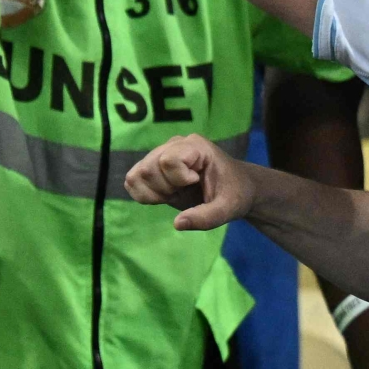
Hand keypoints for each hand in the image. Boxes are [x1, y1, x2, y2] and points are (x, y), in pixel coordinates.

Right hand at [123, 133, 254, 229]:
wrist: (236, 189)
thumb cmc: (235, 195)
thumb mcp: (228, 209)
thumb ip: (205, 218)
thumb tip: (177, 224)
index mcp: (196, 146)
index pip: (168, 160)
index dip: (178, 179)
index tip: (195, 183)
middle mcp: (174, 144)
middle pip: (148, 169)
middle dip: (164, 189)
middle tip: (185, 192)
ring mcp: (161, 152)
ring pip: (136, 175)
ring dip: (154, 192)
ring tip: (176, 193)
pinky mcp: (152, 164)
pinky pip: (132, 180)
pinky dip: (145, 194)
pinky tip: (166, 194)